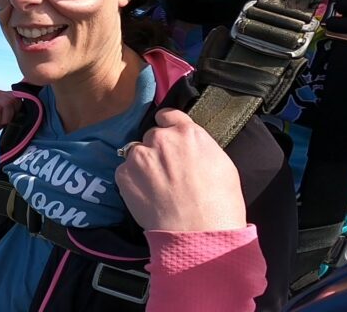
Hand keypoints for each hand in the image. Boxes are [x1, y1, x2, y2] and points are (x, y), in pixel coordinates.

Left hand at [115, 108, 246, 231]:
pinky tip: (146, 196)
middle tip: (167, 172)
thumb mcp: (222, 164)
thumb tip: (190, 146)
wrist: (198, 232)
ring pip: (136, 153)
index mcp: (187, 132)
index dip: (167, 125)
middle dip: (157, 150)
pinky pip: (125, 172)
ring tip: (155, 186)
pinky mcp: (124, 175)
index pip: (168, 115)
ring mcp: (140, 155)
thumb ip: (200, 146)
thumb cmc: (220, 203)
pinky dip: (132, 181)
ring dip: (142, 164)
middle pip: (152, 136)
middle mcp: (160, 138)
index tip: (167, 136)